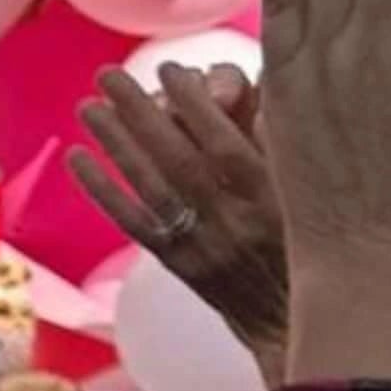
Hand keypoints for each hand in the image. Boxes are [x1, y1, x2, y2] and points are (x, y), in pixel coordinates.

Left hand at [71, 63, 290, 372]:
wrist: (301, 322)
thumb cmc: (312, 243)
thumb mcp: (311, 190)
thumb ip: (280, 141)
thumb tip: (243, 90)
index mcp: (275, 196)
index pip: (228, 142)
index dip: (197, 103)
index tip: (170, 68)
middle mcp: (237, 220)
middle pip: (180, 158)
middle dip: (141, 112)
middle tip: (108, 74)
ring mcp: (206, 246)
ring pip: (153, 187)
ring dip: (116, 143)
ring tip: (88, 106)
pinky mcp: (183, 266)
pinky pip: (137, 224)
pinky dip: (104, 190)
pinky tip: (79, 157)